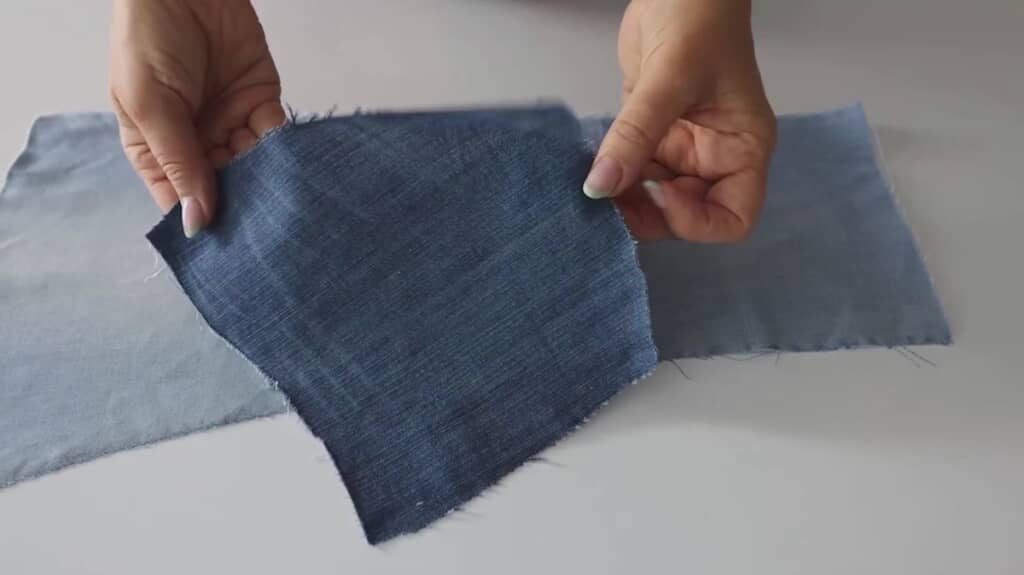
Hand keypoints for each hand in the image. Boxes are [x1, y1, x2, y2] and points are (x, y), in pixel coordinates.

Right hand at [109, 0, 283, 236]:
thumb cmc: (148, 37)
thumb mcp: (152, 104)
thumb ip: (179, 161)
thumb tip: (195, 222)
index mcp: (155, 149)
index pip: (179, 199)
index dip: (200, 223)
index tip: (224, 252)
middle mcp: (195, 142)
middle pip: (222, 189)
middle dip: (241, 209)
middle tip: (262, 236)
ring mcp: (230, 123)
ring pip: (253, 168)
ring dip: (266, 186)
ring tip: (280, 209)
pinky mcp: (262, 102)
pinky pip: (276, 137)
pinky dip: (285, 155)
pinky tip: (293, 173)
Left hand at [584, 0, 774, 242]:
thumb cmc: (699, 19)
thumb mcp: (670, 79)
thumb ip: (635, 135)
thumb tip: (599, 187)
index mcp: (742, 149)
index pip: (732, 219)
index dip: (695, 221)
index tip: (659, 194)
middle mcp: (714, 157)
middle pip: (685, 215)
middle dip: (649, 213)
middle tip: (608, 200)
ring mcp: (681, 147)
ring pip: (652, 198)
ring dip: (623, 199)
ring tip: (593, 186)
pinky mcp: (651, 135)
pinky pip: (631, 170)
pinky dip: (611, 175)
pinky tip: (589, 168)